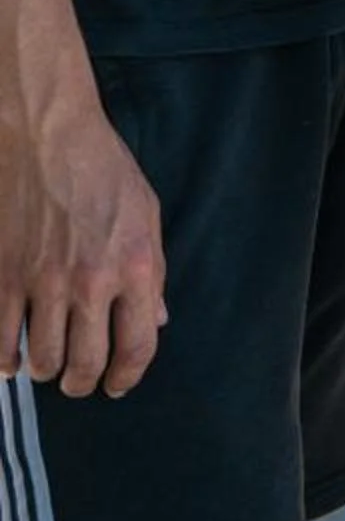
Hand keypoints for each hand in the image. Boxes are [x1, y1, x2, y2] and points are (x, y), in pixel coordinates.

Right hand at [0, 88, 165, 396]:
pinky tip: (11, 356)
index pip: (138, 346)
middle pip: (85, 365)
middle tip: (78, 379)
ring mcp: (43, 282)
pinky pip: (0, 343)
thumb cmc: (102, 169)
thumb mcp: (146, 213)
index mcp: (135, 266)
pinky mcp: (4, 277)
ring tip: (47, 362)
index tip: (116, 385)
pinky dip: (5, 360)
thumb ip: (152, 272)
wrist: (46, 135)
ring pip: (42, 360)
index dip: (127, 377)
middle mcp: (91, 282)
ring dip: (45, 369)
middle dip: (82, 382)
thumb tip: (155, 320)